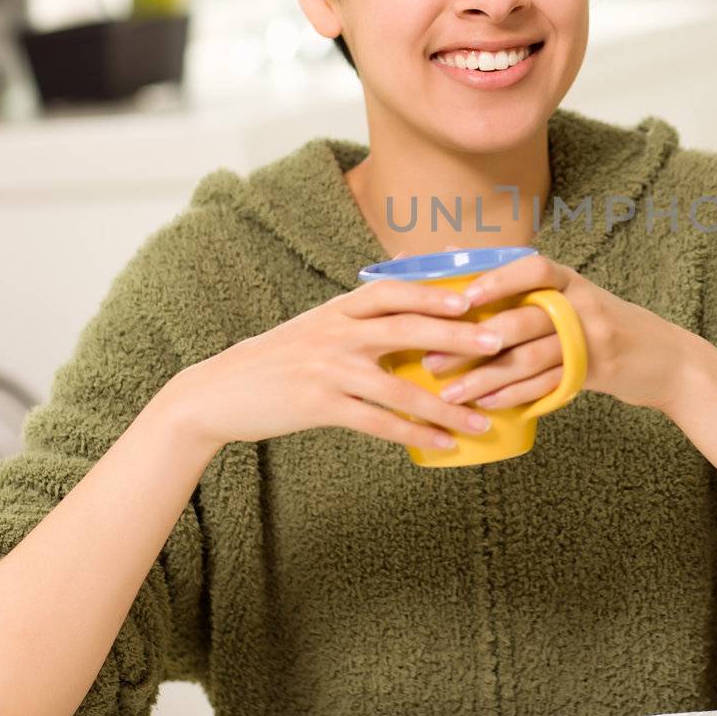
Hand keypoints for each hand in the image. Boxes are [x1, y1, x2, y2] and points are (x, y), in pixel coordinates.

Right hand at [161, 266, 504, 454]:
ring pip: (399, 385)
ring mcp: (327, 369)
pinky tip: (442, 445)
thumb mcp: (315, 322)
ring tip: (483, 418)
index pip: (392, 291)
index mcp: (337, 309)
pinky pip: (378, 422)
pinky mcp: (318, 406)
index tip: (474, 297)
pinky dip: (414, 435)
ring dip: (446, 405)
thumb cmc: (277, 358)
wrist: (217, 392)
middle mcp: (335, 333)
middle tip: (498, 343)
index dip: (434, 292)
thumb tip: (410, 270)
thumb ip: (361, 307)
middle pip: (406, 329)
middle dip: (456, 335)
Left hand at [418, 252, 704, 412]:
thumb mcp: (573, 301)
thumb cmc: (603, 326)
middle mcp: (582, 303)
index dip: (498, 280)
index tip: (462, 297)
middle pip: (524, 320)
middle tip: (432, 360)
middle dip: (472, 343)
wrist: (668, 360)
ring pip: (531, 359)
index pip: (533, 268)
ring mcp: (593, 338)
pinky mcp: (599, 371)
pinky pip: (549, 385)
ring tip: (450, 395)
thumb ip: (527, 291)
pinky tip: (486, 406)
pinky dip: (514, 396)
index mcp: (570, 280)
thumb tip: (456, 265)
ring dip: (485, 379)